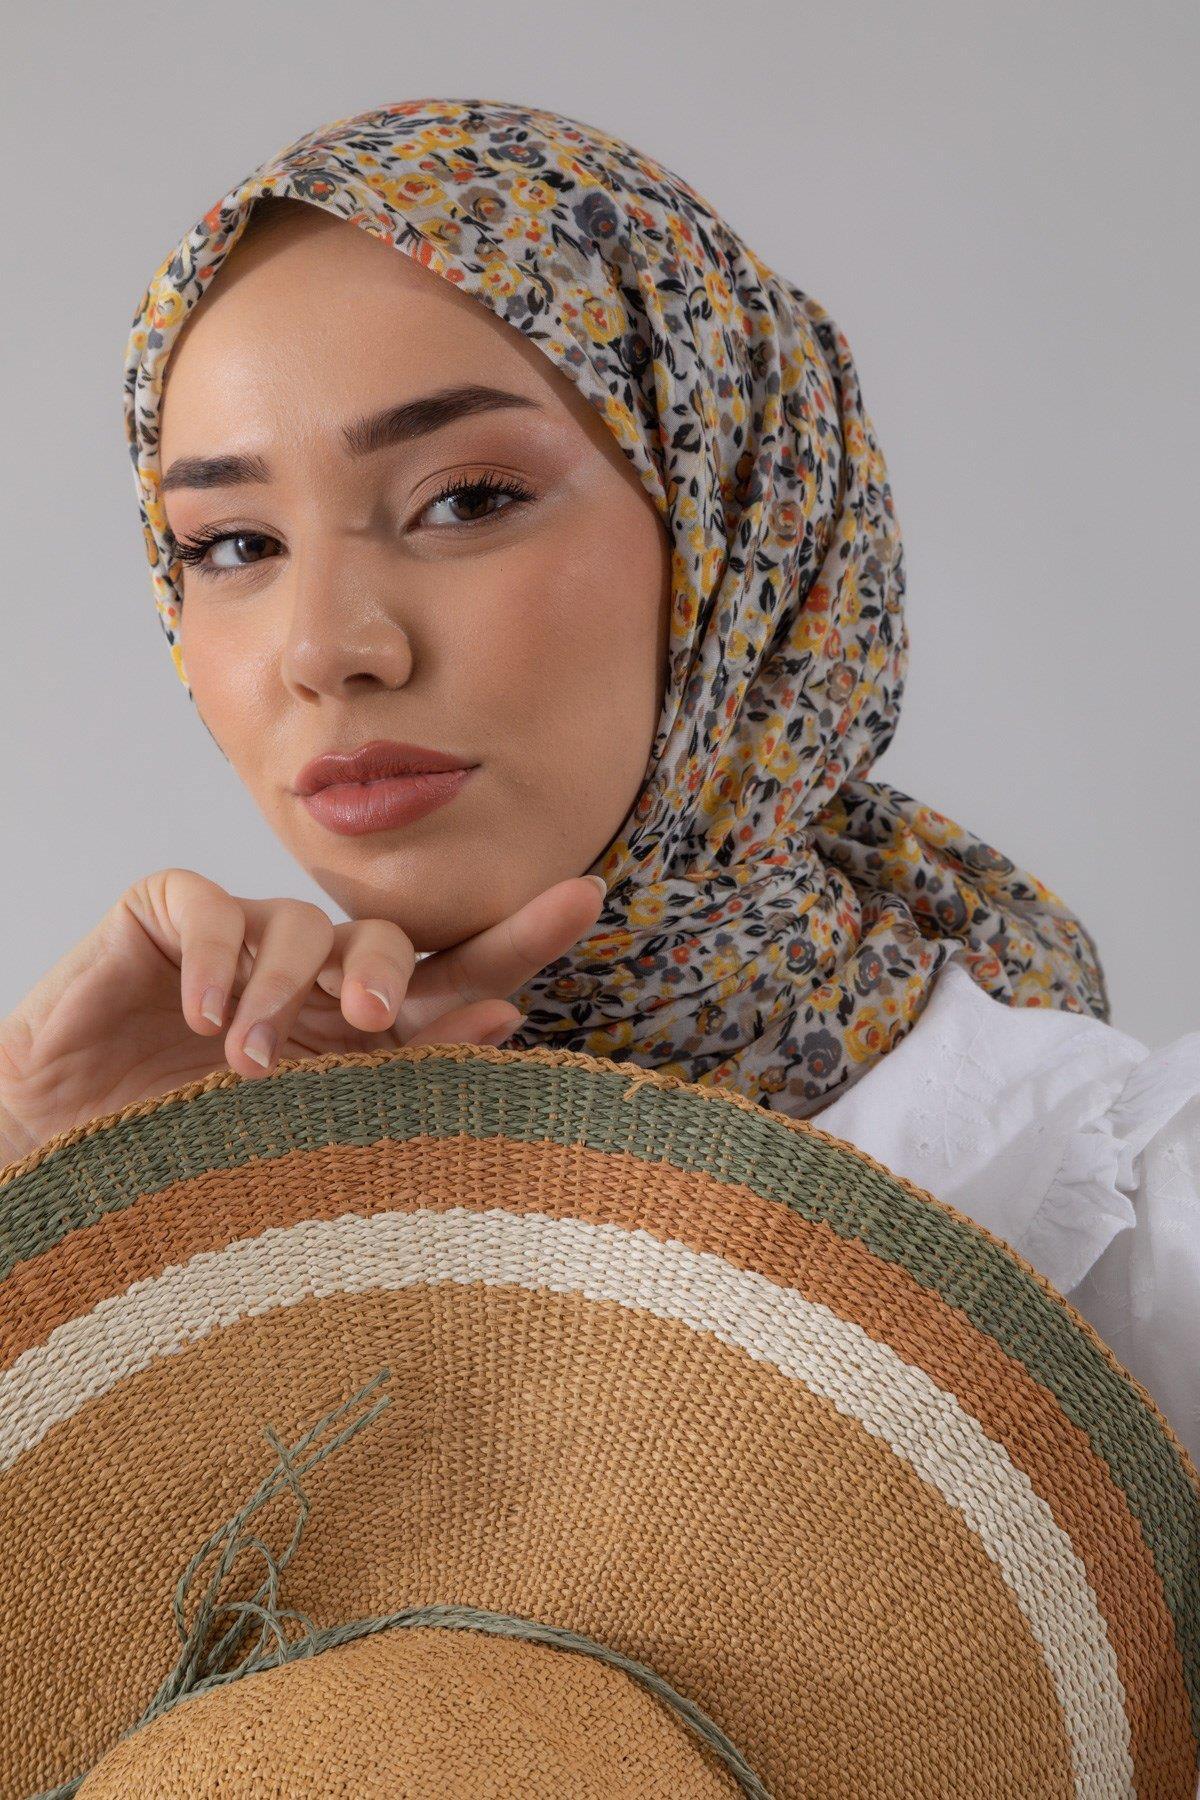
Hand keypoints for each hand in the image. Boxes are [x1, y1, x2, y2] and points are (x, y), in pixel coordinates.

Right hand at [0, 867, 606, 1167]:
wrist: (65, 1153)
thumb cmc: (189, 1151)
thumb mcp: (307, 1125)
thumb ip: (403, 1070)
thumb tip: (508, 1016)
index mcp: (361, 1026)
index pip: (452, 973)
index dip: (517, 935)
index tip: (588, 898)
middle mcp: (316, 971)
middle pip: (390, 933)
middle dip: (391, 968)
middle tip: (377, 1016)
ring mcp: (246, 935)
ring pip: (302, 924)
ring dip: (281, 995)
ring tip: (247, 1066)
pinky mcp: (169, 912)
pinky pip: (213, 908)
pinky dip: (217, 962)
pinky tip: (202, 1019)